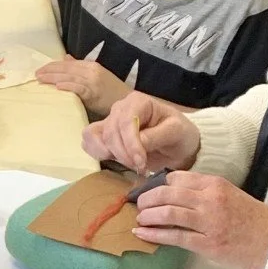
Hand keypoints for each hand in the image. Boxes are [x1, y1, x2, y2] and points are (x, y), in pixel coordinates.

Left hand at [36, 53, 119, 115]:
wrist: (127, 101)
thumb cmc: (110, 92)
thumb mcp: (95, 76)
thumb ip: (80, 68)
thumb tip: (66, 58)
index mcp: (90, 66)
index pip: (68, 63)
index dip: (53, 65)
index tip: (41, 69)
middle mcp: (91, 71)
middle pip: (67, 69)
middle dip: (50, 71)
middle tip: (36, 74)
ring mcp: (93, 82)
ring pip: (70, 77)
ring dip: (54, 77)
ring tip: (41, 79)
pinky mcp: (94, 93)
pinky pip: (79, 88)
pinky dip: (68, 86)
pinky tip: (58, 86)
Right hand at [81, 93, 200, 173]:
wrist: (177, 145)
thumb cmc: (179, 135)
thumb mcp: (177, 133)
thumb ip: (158, 136)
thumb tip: (139, 143)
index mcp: (138, 102)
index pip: (126, 121)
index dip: (131, 144)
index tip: (141, 162)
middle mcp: (120, 108)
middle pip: (110, 132)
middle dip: (123, 153)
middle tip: (140, 167)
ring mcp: (109, 121)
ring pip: (95, 136)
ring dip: (109, 154)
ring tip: (130, 163)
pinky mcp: (103, 135)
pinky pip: (88, 142)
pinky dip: (97, 153)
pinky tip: (114, 160)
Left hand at [131, 173, 267, 268]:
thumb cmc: (255, 220)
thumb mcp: (231, 195)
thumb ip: (206, 192)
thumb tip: (175, 193)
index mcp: (216, 184)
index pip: (178, 177)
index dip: (158, 183)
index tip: (147, 189)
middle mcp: (211, 199)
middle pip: (168, 193)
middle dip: (147, 198)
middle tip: (138, 204)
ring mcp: (209, 221)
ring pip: (168, 213)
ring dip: (148, 215)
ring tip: (139, 218)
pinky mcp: (208, 244)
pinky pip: (174, 236)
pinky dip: (154, 234)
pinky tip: (142, 233)